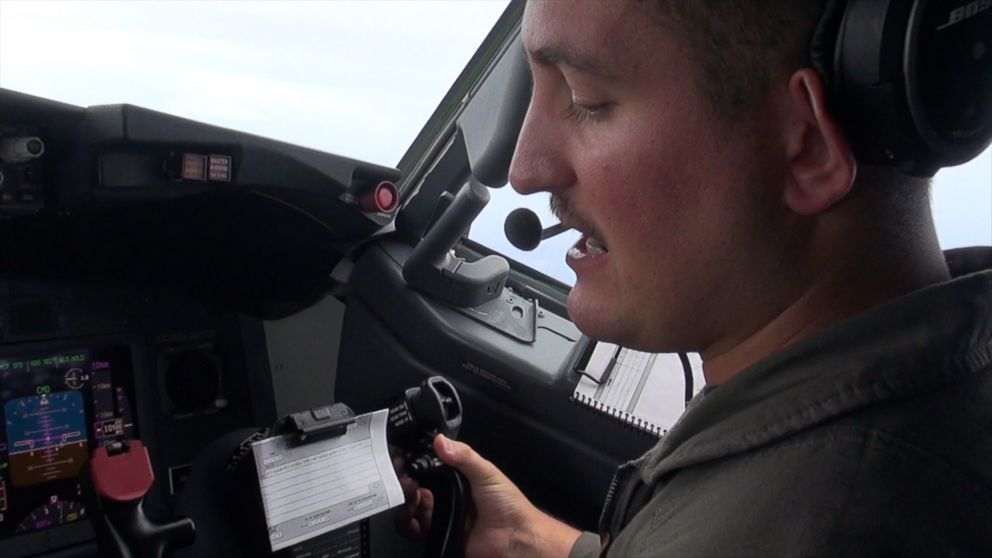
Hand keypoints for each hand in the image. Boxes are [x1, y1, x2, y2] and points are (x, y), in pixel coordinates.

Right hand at [394, 434, 580, 557]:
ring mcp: (444, 517)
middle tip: (406, 481)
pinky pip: (419, 531)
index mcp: (460, 480)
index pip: (432, 470)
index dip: (419, 466)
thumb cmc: (508, 504)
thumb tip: (440, 440)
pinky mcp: (441, 535)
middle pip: (419, 489)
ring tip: (410, 497)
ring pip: (415, 509)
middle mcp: (450, 498)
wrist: (515, 538)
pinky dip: (410, 524)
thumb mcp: (487, 472)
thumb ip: (464, 456)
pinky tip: (412, 515)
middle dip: (408, 485)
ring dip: (407, 503)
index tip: (407, 462)